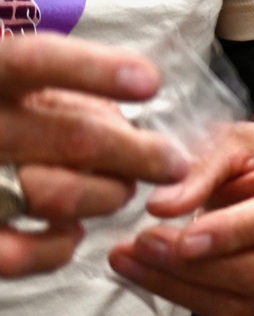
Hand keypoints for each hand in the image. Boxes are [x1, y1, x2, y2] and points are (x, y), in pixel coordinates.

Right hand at [0, 36, 190, 277]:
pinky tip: (71, 231)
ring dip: (108, 195)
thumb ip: (64, 94)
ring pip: (60, 195)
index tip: (150, 82)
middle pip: (74, 139)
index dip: (93, 70)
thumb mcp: (17, 86)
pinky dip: (59, 246)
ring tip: (120, 190)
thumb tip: (124, 124)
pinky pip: (20, 253)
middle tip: (173, 163)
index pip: (34, 62)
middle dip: (140, 154)